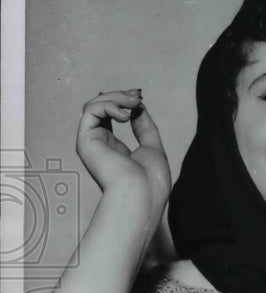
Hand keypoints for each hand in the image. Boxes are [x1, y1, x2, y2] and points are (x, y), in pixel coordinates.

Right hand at [76, 89, 171, 207]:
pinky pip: (90, 110)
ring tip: (134, 104)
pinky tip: (125, 115)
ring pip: (94, 105)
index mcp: (115, 150)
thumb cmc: (150, 182)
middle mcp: (100, 145)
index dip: (125, 104)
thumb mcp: (152, 147)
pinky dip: (109, 105)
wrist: (142, 195)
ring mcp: (92, 143)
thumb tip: (138, 107)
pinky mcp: (85, 140)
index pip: (112, 116)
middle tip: (138, 98)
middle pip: (101, 108)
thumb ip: (144, 126)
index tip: (141, 100)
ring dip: (116, 98)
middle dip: (121, 97)